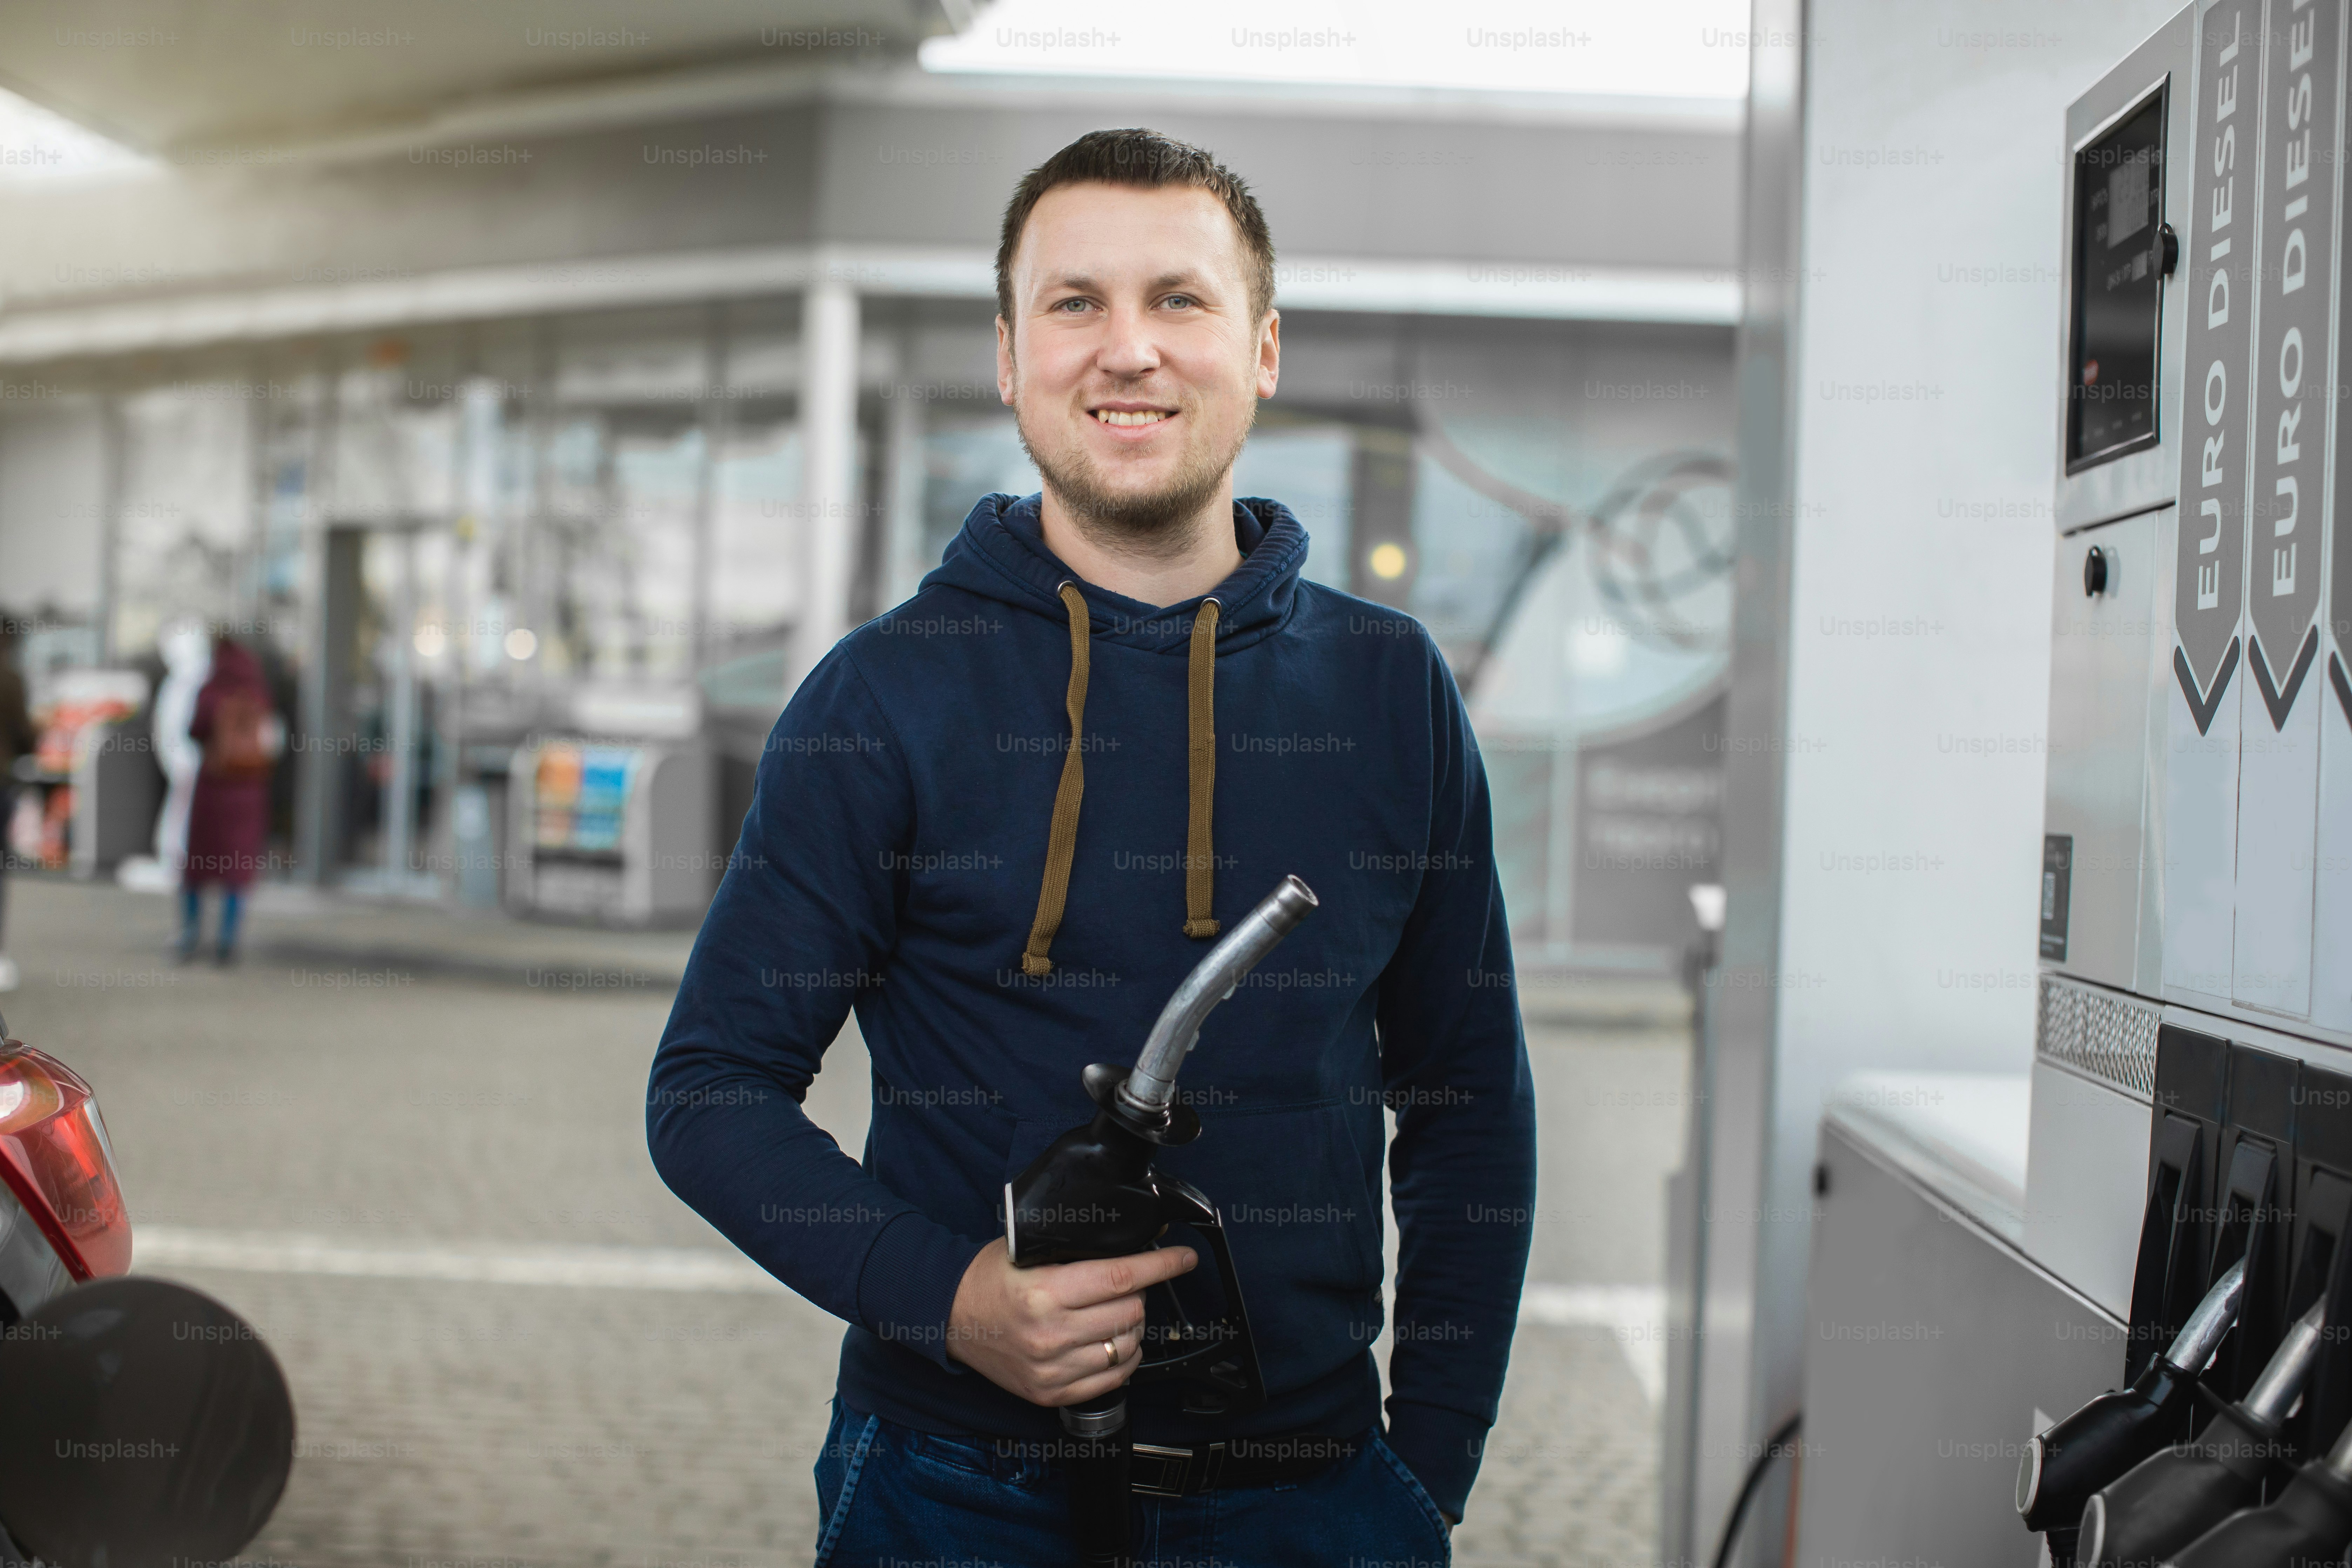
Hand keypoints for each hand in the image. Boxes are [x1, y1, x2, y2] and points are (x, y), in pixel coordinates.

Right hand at [946, 1237, 1197, 1406]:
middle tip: (1128, 1282)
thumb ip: (1077, 1249)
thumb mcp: (1029, 1251)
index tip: (1184, 1258)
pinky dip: (1124, 1356)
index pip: (1122, 1277)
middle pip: (1130, 1311)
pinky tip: (1114, 1340)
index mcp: (1045, 1293)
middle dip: (1141, 1292)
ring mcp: (1052, 1369)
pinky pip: (1112, 1378)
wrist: (950, 1317)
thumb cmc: (991, 1278)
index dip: (1161, 1265)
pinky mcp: (1051, 1393)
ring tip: (1117, 1310)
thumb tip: (1133, 1243)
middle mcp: (1050, 1335)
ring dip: (1134, 1324)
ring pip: (1127, 1345)